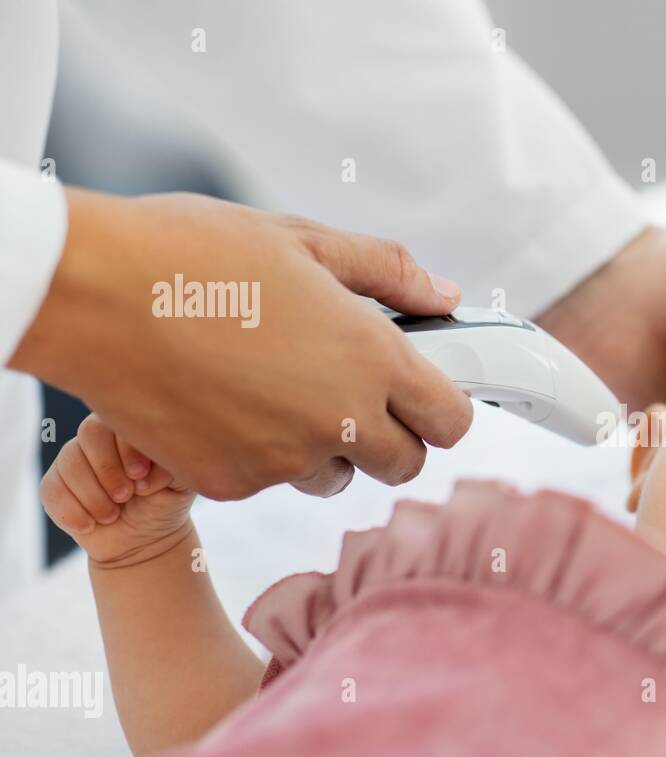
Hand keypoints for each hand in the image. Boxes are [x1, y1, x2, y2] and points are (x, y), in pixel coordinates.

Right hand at [11, 189, 474, 499]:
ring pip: (334, 476)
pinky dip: (259, 454)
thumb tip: (444, 296)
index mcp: (371, 359)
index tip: (430, 396)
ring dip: (326, 448)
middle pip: (405, 464)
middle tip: (357, 394)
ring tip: (279, 390)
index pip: (452, 422)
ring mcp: (284, 460)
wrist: (90, 295)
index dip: (447, 410)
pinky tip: (226, 403)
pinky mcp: (231, 484)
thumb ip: (388, 274)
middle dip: (393, 436)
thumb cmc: (194, 254)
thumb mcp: (304, 240)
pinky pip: (268, 481)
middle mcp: (340, 420)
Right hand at [40, 413, 196, 566]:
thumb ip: (170, 467)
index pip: (119, 422)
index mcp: (130, 431)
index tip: (140, 475)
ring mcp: (74, 460)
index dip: (126, 449)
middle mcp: (99, 439)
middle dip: (108, 470)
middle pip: (90, 435)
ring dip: (93, 496)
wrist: (144, 539)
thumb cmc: (164, 502)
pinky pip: (52, 490)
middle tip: (125, 496)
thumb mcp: (180, 485)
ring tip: (113, 515)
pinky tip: (91, 525)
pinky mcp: (55, 485)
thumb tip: (145, 473)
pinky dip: (73, 512)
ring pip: (69, 464)